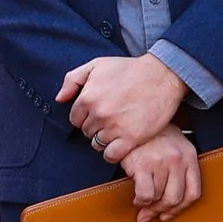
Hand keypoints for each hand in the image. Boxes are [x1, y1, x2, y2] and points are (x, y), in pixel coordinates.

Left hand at [58, 53, 185, 161]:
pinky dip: (113, 153)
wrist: (162, 75)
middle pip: (87, 131)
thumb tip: (60, 99)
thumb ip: (72, 80)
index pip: (75, 119)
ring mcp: (114, 127)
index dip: (86, 117)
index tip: (99, 113)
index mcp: (87, 98)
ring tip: (118, 129)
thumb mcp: (97, 65)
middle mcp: (98, 114)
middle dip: (96, 127)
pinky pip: (111, 155)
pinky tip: (120, 144)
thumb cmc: (130, 69)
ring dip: (105, 139)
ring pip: (98, 144)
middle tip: (112, 119)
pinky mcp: (131, 138)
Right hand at [121, 126, 202, 221]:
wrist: (130, 117)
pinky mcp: (143, 164)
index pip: (193, 193)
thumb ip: (177, 170)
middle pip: (175, 198)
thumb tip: (169, 200)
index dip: (179, 209)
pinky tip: (136, 197)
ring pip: (159, 198)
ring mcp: (161, 162)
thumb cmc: (151, 136)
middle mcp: (178, 160)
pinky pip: (146, 194)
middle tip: (150, 215)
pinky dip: (141, 200)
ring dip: (148, 206)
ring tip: (140, 203)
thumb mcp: (172, 147)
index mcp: (189, 156)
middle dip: (162, 211)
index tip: (167, 215)